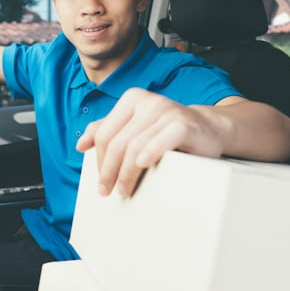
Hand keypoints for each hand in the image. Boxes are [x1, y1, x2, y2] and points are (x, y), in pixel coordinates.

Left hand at [76, 88, 225, 196]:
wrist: (208, 130)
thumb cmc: (168, 133)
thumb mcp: (136, 128)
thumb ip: (109, 131)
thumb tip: (81, 144)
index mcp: (132, 99)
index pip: (105, 133)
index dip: (99, 160)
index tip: (101, 181)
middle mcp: (148, 101)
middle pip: (117, 142)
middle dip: (108, 170)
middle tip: (107, 190)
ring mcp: (166, 110)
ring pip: (134, 146)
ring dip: (126, 172)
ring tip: (124, 189)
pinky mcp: (183, 123)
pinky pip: (161, 140)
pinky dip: (150, 152)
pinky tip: (142, 164)